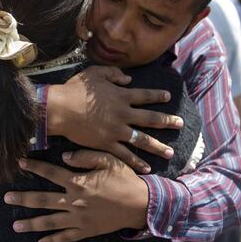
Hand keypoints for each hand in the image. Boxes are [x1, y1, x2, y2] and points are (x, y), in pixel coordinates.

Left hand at [4, 150, 148, 241]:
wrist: (141, 204)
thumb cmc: (124, 179)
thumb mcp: (107, 160)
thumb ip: (84, 156)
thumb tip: (64, 156)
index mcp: (77, 181)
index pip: (50, 172)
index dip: (34, 166)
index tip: (19, 162)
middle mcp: (74, 201)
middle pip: (42, 200)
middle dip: (23, 199)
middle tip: (6, 198)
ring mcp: (79, 218)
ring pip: (49, 221)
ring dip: (31, 224)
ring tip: (15, 226)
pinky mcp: (86, 230)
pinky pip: (66, 237)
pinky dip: (52, 241)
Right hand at [47, 66, 182, 172]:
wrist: (60, 109)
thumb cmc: (75, 89)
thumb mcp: (94, 73)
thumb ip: (113, 74)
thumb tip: (128, 80)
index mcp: (121, 96)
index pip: (145, 95)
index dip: (157, 95)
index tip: (168, 96)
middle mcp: (123, 114)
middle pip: (150, 119)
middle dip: (167, 121)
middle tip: (180, 123)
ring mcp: (116, 131)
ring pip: (142, 140)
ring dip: (157, 146)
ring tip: (170, 152)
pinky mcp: (106, 144)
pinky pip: (125, 155)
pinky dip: (136, 161)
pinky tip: (146, 167)